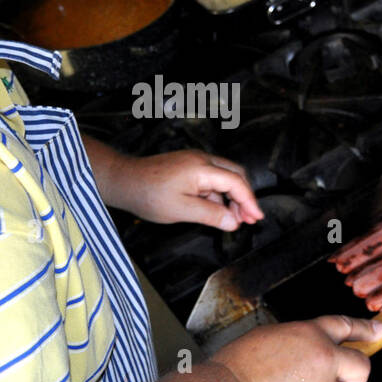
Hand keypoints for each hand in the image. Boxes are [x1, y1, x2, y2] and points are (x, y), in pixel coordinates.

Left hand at [113, 149, 263, 230]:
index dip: (249, 201)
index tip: (256, 217)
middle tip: (249, 219)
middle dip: (244, 197)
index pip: (236, 182)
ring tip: (233, 219)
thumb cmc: (148, 194)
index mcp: (202, 168)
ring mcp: (195, 161)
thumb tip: (233, 222)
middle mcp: (202, 159)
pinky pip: (211, 179)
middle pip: (235, 175)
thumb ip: (211, 215)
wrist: (124, 180)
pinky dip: (218, 194)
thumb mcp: (182, 210)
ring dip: (231, 197)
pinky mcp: (188, 166)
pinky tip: (216, 211)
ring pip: (224, 177)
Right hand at [211, 316, 381, 381]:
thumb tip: (308, 351)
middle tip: (349, 376)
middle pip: (361, 367)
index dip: (365, 328)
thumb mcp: (271, 336)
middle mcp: (325, 362)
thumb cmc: (241, 365)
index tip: (379, 329)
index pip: (346, 327)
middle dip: (358, 373)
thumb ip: (299, 342)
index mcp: (311, 335)